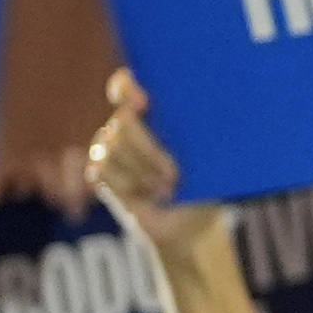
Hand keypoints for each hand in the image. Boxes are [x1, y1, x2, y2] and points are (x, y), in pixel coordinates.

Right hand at [87, 74, 226, 260]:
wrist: (194, 226)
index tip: (144, 103)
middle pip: (122, 121)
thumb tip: (196, 106)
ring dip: (143, 172)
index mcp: (156, 113)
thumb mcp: (211, 155)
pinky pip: (100, 170)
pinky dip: (127, 185)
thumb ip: (200, 128)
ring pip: (111, 147)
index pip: (126, 86)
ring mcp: (112, 150)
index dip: (126, 88)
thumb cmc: (210, 185)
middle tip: (174, 176)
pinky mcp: (102, 175)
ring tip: (167, 189)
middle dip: (149, 150)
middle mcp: (130, 126)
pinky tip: (144, 195)